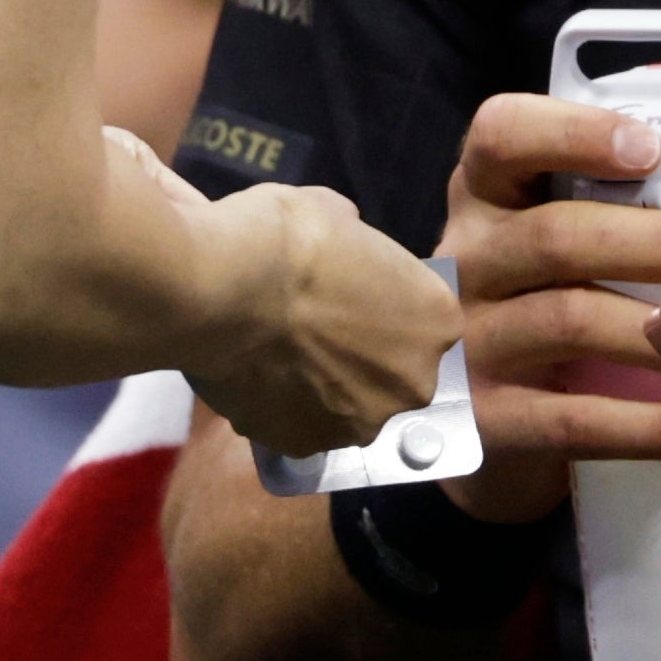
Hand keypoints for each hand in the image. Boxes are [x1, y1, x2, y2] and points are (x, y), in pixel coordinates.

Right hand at [182, 180, 458, 460]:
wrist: (224, 289)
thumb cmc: (287, 237)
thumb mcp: (335, 213)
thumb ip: (354, 240)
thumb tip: (345, 233)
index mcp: (436, 321)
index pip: (425, 322)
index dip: (388, 311)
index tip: (353, 300)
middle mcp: (412, 382)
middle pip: (394, 375)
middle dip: (363, 359)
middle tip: (316, 333)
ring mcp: (360, 422)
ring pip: (349, 408)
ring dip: (324, 391)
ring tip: (279, 359)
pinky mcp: (306, 447)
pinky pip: (300, 428)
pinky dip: (282, 411)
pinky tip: (256, 380)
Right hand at [431, 92, 660, 522]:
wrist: (480, 417)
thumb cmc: (549, 294)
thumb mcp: (561, 224)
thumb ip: (631, 179)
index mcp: (486, 194)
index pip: (502, 136)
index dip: (573, 134)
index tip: (650, 150)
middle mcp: (466, 260)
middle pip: (555, 236)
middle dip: (656, 241)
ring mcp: (467, 343)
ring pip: (567, 320)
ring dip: (658, 329)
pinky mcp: (483, 421)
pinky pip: (572, 419)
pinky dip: (644, 423)